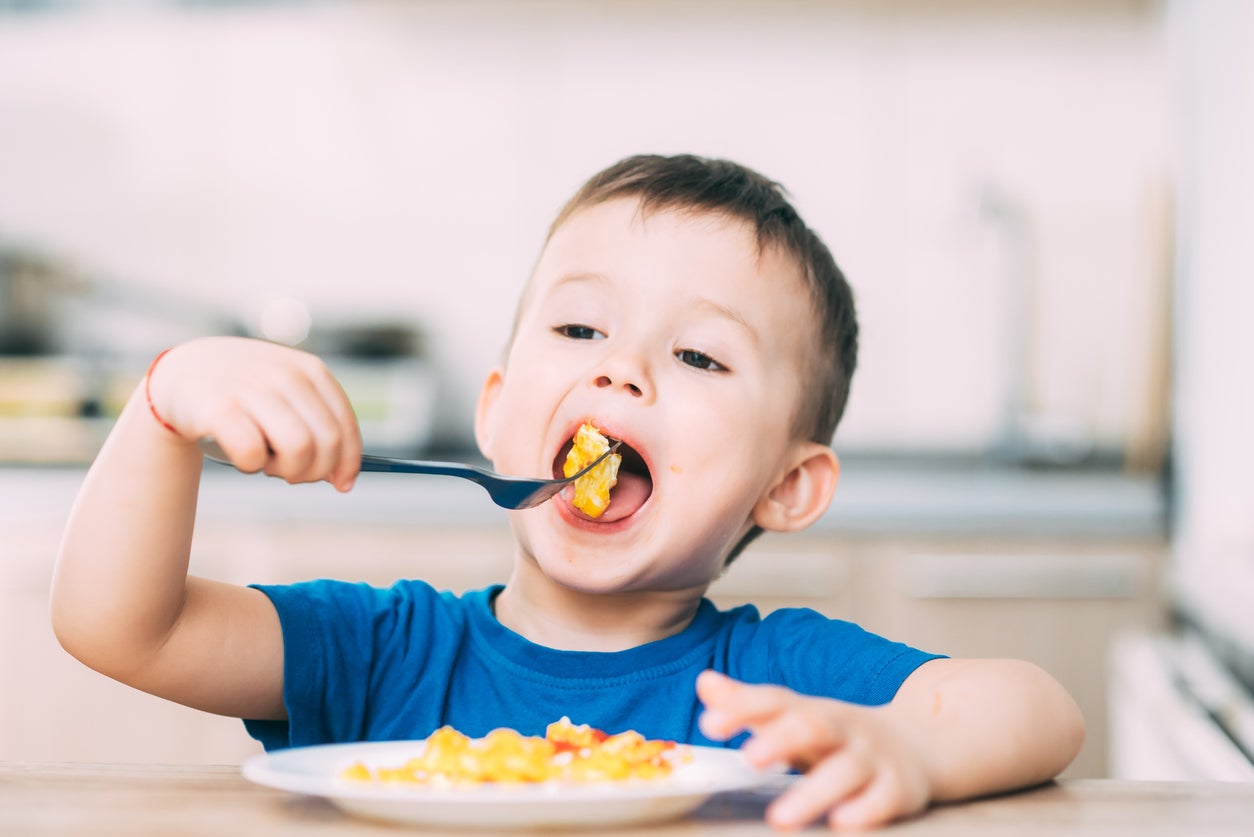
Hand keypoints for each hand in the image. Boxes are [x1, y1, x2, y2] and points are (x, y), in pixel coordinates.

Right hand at [146, 337, 361, 491]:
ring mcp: (253, 388)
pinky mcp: (219, 407)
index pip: (345, 425)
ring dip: (286, 470)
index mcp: (310, 370)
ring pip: (299, 449)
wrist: (181, 373)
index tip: (343, 485)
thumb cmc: (244, 394)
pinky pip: (253, 454)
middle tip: (292, 474)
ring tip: (268, 464)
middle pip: (327, 442)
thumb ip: (316, 426)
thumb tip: (343, 476)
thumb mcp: (286, 395)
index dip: (349, 462)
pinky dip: (252, 466)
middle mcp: (286, 375)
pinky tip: (243, 457)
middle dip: (315, 471)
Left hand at [697, 670, 931, 830]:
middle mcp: (842, 729)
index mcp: (812, 710)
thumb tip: (705, 682)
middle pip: (813, 726)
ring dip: (813, 792)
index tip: (709, 724)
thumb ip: (750, 705)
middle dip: (781, 740)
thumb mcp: (797, 716)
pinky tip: (842, 821)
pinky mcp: (897, 789)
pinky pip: (883, 799)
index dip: (742, 708)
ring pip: (845, 770)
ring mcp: (872, 758)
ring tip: (781, 817)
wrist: (921, 744)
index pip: (775, 702)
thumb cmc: (839, 736)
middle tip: (750, 758)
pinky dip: (864, 810)